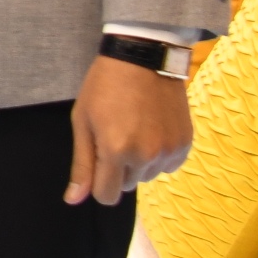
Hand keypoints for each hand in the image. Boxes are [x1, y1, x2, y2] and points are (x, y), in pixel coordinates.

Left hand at [68, 55, 192, 204]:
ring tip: (135, 128)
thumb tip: (73, 200)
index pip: (107, 196)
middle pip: (127, 186)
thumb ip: (82, 165)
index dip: (99, 183)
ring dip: (140, 162)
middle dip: (118, 168)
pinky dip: (159, 155)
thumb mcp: (84, 122)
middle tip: (116, 134)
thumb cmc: (104, 86)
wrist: (143, 56)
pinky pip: (168, 165)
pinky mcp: (184, 143)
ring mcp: (168, 150)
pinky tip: (152, 129)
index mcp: (116, 150)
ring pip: (148, 176)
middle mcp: (145, 155)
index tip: (98, 161)